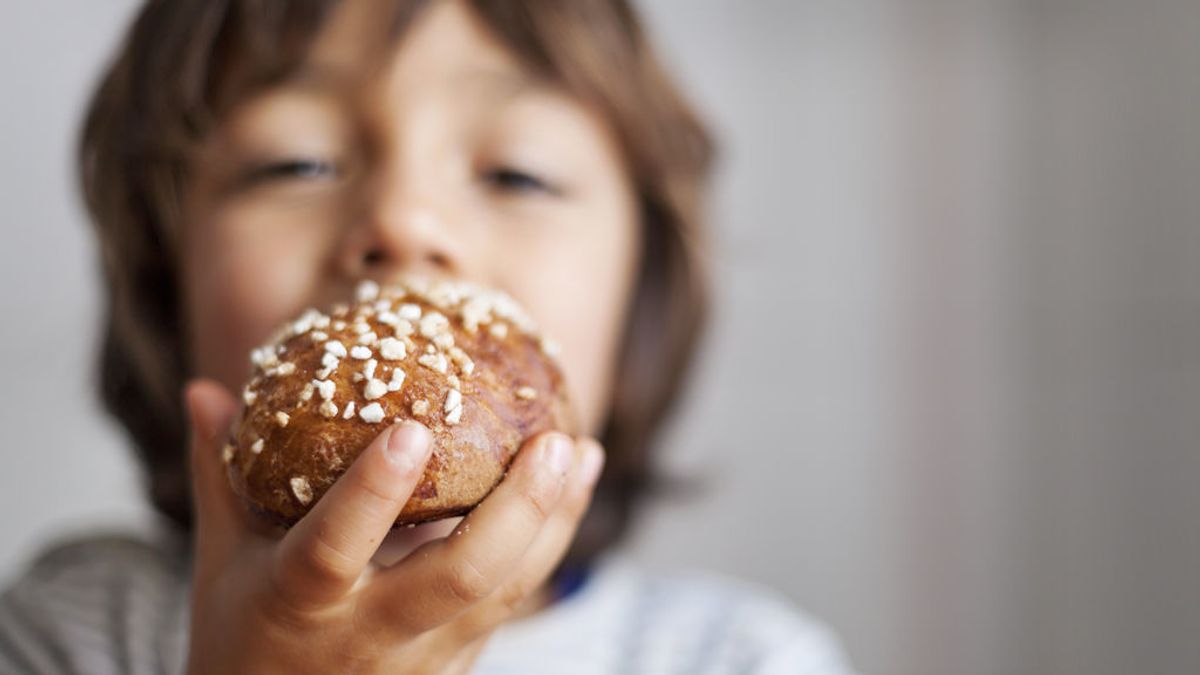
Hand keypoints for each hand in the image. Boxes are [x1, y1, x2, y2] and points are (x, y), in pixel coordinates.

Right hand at [183, 379, 603, 673]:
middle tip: (552, 442)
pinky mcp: (459, 664)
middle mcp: (367, 635)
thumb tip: (204, 388)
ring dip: (553, 522)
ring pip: (504, 593)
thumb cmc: (242, 637)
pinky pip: (513, 601)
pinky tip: (572, 490)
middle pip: (457, 579)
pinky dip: (548, 544)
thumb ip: (220, 476)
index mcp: (296, 602)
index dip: (372, 493)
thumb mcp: (220, 561)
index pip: (333, 549)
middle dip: (515, 511)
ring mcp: (423, 658)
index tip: (412, 429)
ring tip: (583, 452)